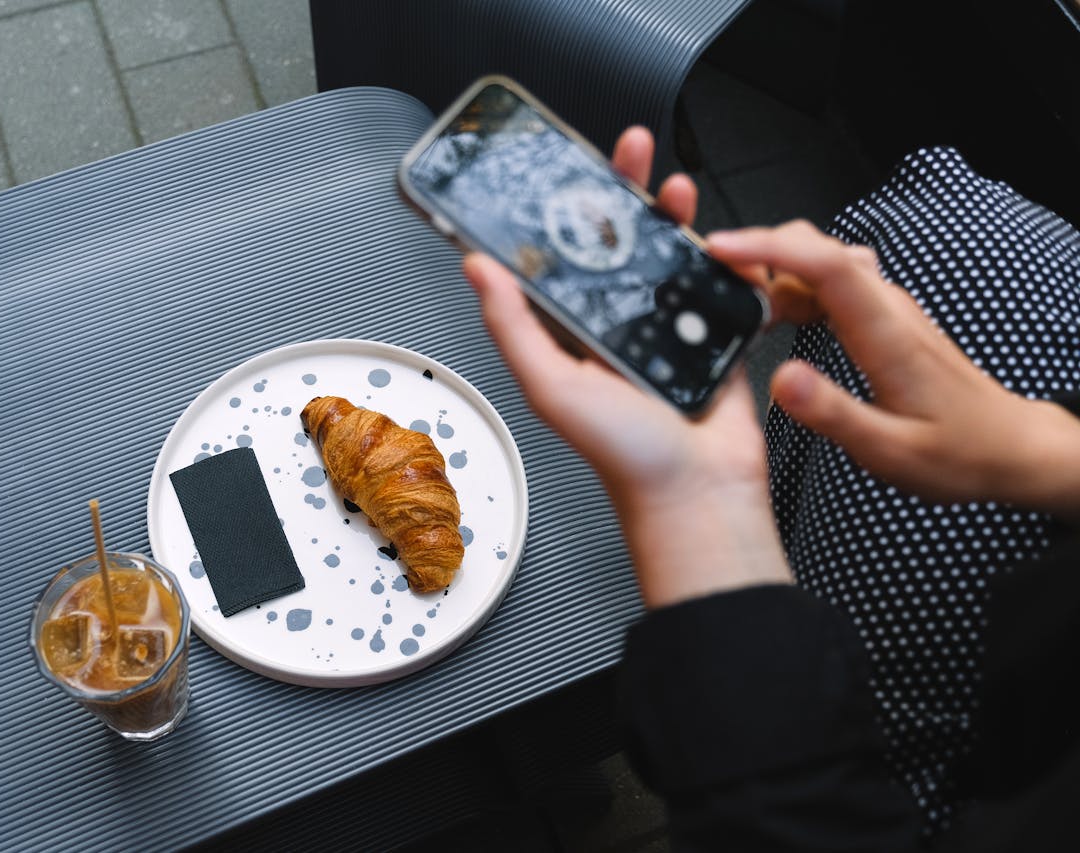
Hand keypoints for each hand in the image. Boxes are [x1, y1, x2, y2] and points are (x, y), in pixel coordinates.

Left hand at [464, 127, 790, 607]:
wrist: (699, 495)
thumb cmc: (624, 456)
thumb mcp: (550, 384)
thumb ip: (513, 326)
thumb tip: (475, 269)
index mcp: (571, 335)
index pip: (562, 258)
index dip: (563, 212)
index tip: (564, 169)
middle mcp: (615, 327)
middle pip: (618, 244)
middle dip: (624, 193)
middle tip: (629, 150)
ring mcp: (665, 329)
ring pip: (670, 256)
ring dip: (674, 217)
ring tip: (674, 187)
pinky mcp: (711, 337)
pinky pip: (718, 285)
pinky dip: (724, 258)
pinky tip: (722, 237)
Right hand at [708, 221, 1079, 521]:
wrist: (1008, 447)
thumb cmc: (957, 452)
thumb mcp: (890, 451)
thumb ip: (833, 414)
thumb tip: (781, 379)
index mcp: (887, 333)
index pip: (826, 264)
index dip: (770, 248)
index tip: (722, 249)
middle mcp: (887, 307)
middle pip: (818, 248)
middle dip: (760, 251)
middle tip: (713, 279)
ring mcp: (886, 307)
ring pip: (821, 261)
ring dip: (774, 270)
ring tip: (736, 306)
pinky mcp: (881, 316)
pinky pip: (829, 282)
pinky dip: (792, 287)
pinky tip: (772, 318)